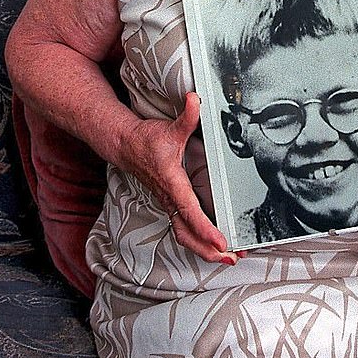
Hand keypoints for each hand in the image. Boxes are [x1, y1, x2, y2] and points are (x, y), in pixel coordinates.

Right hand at [119, 93, 240, 264]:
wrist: (126, 146)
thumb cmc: (147, 140)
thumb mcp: (170, 127)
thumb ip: (187, 116)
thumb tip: (195, 99)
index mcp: (172, 183)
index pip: (190, 210)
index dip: (205, 228)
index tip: (220, 241)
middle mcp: (170, 198)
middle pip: (187, 233)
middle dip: (208, 249)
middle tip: (231, 257)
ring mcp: (170, 204)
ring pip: (185, 235)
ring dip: (205, 250)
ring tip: (229, 258)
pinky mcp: (172, 205)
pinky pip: (185, 230)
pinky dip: (200, 241)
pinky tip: (215, 247)